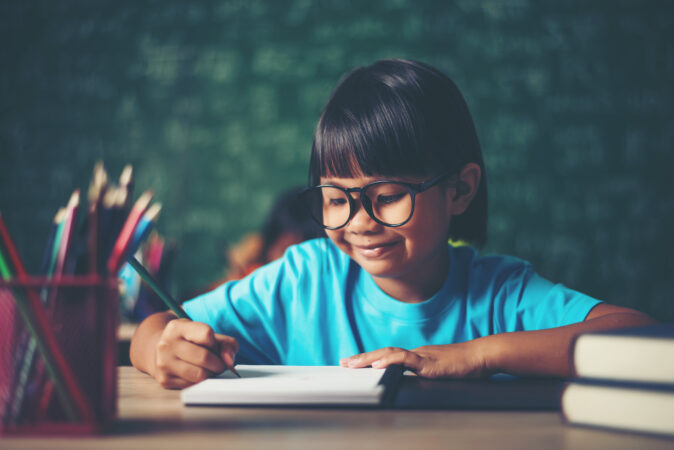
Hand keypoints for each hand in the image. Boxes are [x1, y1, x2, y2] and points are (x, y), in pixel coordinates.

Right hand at [153, 318, 238, 388]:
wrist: (159, 351)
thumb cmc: (189, 341)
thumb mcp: (205, 333)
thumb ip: (225, 343)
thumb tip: (229, 361)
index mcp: (177, 328)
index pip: (207, 334)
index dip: (215, 342)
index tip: (213, 345)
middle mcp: (167, 345)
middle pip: (204, 357)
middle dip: (218, 363)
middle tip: (218, 363)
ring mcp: (164, 363)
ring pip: (200, 375)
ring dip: (211, 374)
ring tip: (209, 369)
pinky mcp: (165, 380)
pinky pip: (193, 385)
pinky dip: (201, 382)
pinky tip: (197, 374)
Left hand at [340, 341, 488, 378]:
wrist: (481, 357)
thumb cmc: (465, 367)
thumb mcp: (439, 373)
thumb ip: (424, 376)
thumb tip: (411, 384)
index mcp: (417, 357)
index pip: (388, 356)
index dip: (370, 359)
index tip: (353, 363)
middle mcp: (416, 353)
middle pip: (383, 353)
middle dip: (362, 359)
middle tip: (344, 363)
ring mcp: (422, 356)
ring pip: (390, 353)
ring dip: (369, 358)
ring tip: (353, 364)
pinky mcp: (429, 363)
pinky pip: (406, 359)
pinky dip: (390, 360)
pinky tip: (378, 364)